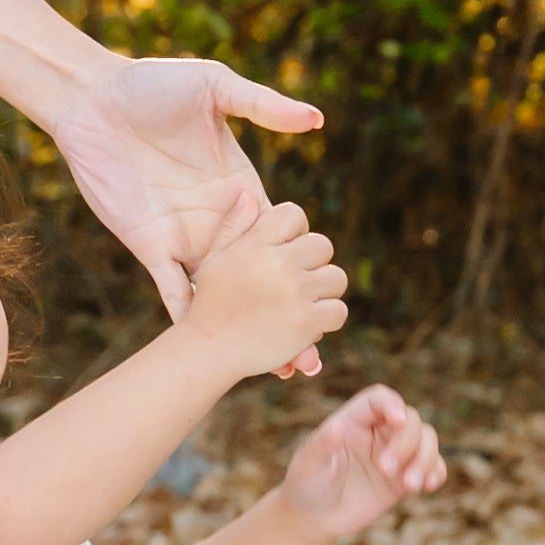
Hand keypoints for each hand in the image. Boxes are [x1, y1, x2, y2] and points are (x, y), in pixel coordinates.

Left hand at [48, 54, 326, 372]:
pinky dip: (189, 315)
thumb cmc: (151, 85)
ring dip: (242, 328)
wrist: (90, 97)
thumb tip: (317, 119)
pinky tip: (211, 347)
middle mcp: (215, 217)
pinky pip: (171, 287)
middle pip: (257, 275)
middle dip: (284, 313)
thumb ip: (264, 106)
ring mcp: (181, 234)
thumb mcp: (216, 88)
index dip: (305, 265)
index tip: (332, 296)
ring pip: (218, 292)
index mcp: (238, 185)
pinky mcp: (146, 243)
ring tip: (276, 368)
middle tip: (314, 357)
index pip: (280, 234)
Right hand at [168, 196, 347, 381]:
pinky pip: (338, 311)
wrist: (206, 350)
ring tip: (300, 305)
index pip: (294, 215)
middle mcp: (278, 263)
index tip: (284, 253)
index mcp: (255, 244)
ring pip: (336, 278)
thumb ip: (234, 226)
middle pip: (322, 246)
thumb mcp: (215, 259)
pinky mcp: (306, 320)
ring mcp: (294, 291)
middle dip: (313, 264)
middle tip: (294, 284)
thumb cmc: (210, 304)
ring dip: (323, 293)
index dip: (295, 232)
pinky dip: (326, 320)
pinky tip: (305, 325)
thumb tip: (247, 194)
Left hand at [282, 384, 446, 540]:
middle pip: (409, 419)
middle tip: (385, 470)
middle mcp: (377, 432)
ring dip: (425, 459)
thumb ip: (320, 445)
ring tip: (409, 486)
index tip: (398, 420)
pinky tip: (427, 486)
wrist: (316, 517)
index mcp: (352, 421)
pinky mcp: (405, 475)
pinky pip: (433, 465)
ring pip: (427, 440)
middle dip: (406, 442)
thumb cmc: (306, 485)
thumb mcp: (308, 466)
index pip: (378, 399)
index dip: (392, 404)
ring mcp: (395, 453)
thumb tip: (336, 425)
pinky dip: (435, 472)